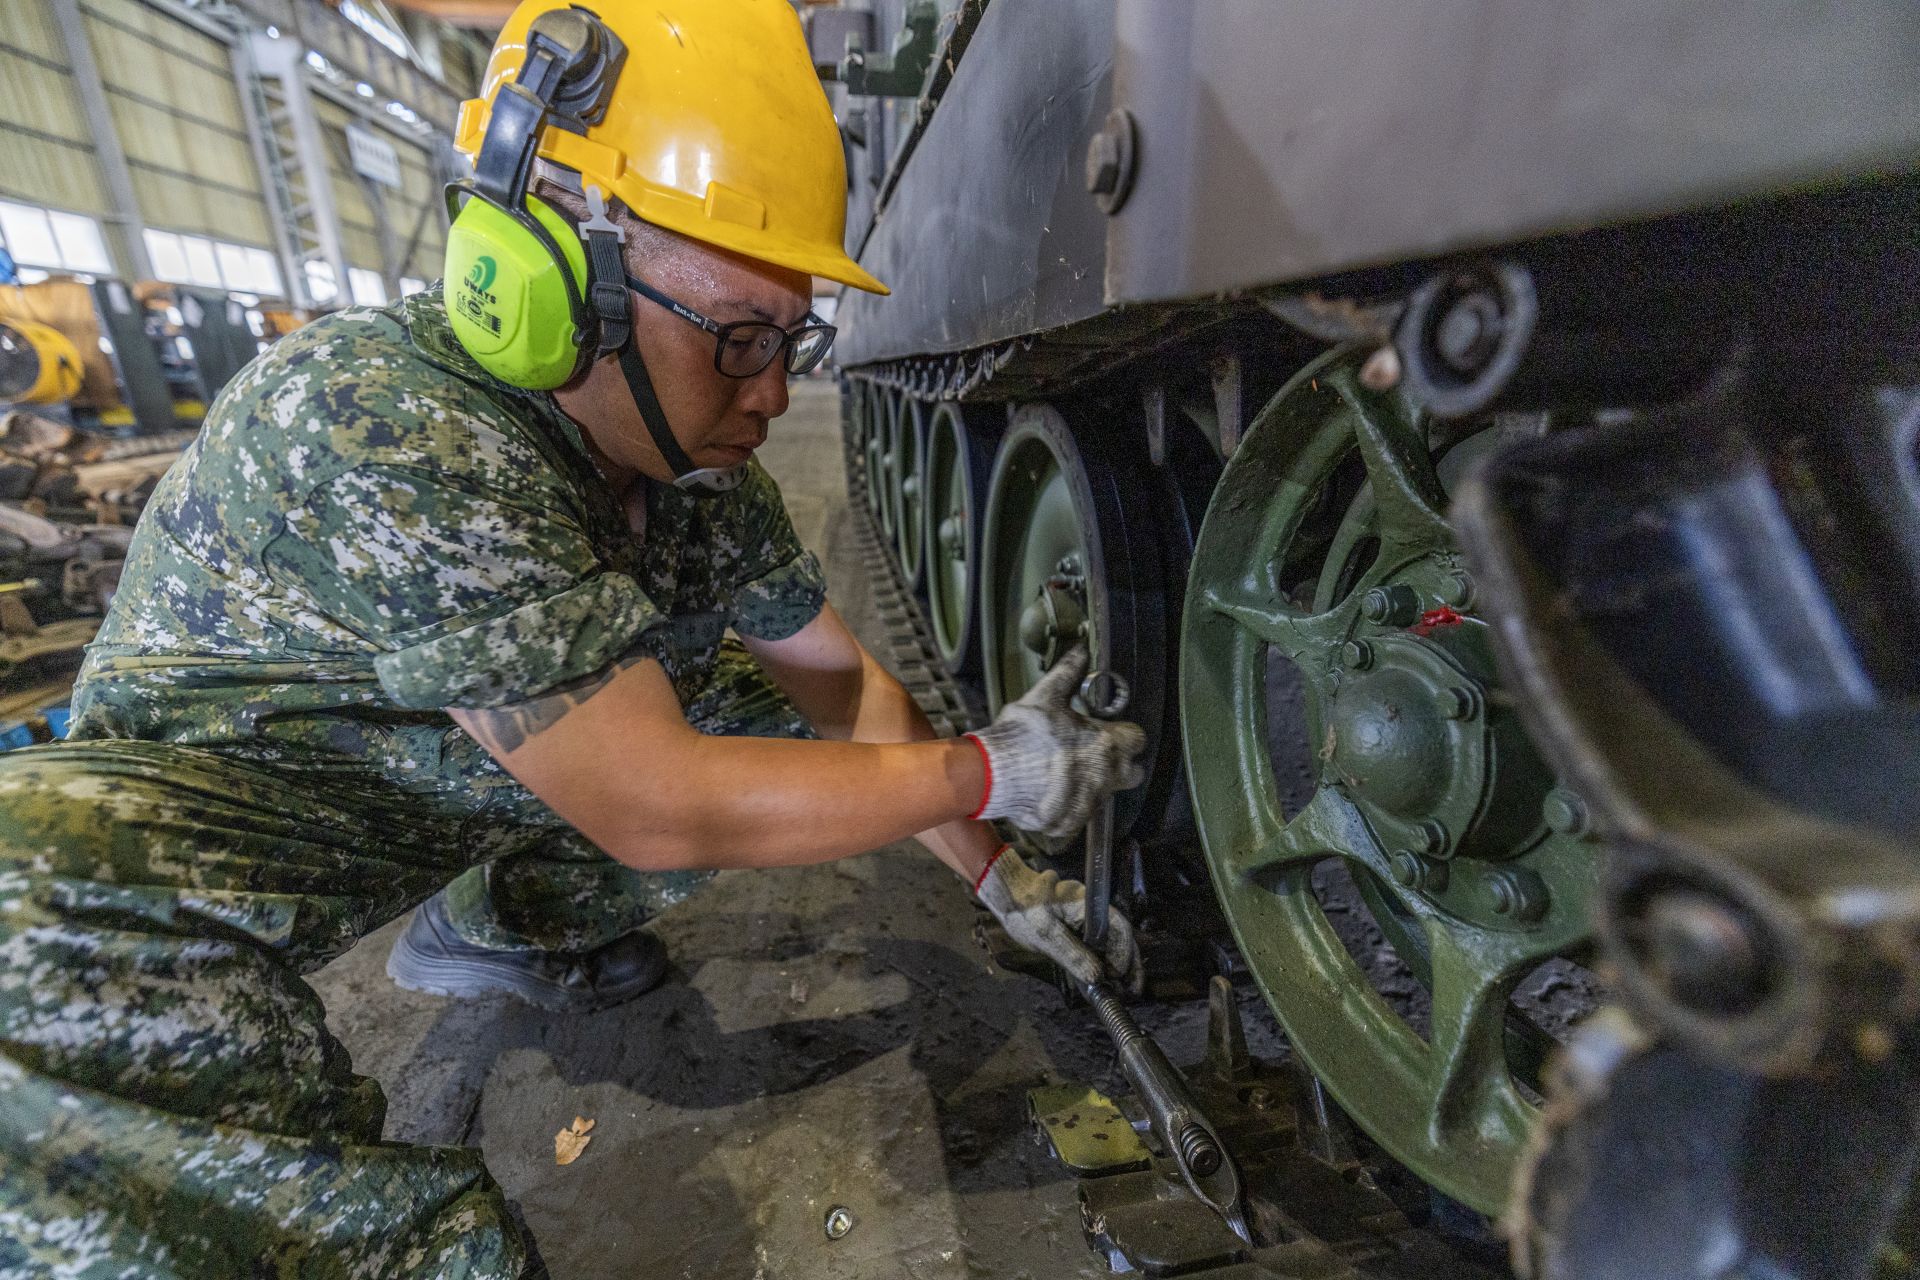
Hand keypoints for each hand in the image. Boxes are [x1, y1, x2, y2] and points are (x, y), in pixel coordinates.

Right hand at [964, 644, 1146, 838]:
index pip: (1136, 739)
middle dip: (1118, 763)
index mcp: (1106, 744)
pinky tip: (1048, 790)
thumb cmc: (1021, 734)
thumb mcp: (1045, 695)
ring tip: (1061, 770)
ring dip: (1090, 782)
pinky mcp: (1069, 822)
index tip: (1108, 731)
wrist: (992, 775)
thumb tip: (1082, 648)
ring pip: (1104, 793)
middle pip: (1132, 772)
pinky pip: (1077, 813)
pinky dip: (1067, 803)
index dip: (1123, 733)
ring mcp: (1088, 803)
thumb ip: (1069, 672)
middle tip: (1093, 753)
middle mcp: (1105, 777)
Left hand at [975, 846, 1142, 990]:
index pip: (1118, 927)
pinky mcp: (1080, 926)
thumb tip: (1097, 978)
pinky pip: (1098, 944)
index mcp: (1088, 905)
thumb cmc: (1023, 909)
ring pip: (1112, 942)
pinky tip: (1104, 981)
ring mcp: (1088, 917)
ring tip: (1123, 990)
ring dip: (1120, 965)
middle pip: (1121, 936)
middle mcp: (1093, 909)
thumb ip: (1071, 955)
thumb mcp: (1044, 934)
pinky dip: (1104, 962)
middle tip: (1132, 991)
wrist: (1007, 893)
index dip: (1124, 953)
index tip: (1118, 977)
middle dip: (1129, 964)